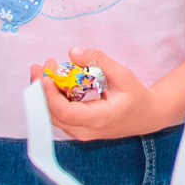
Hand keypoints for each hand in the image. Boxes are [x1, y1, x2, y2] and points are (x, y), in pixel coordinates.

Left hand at [42, 47, 166, 139]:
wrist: (145, 117)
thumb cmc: (136, 96)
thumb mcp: (123, 74)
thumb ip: (99, 60)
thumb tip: (72, 52)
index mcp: (100, 119)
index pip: (66, 113)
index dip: (51, 95)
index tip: (46, 76)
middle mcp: (86, 131)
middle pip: (53, 115)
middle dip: (41, 90)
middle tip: (39, 67)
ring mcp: (80, 132)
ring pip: (52, 116)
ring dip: (44, 93)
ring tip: (45, 70)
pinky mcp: (76, 128)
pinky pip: (58, 115)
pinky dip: (51, 98)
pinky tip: (53, 80)